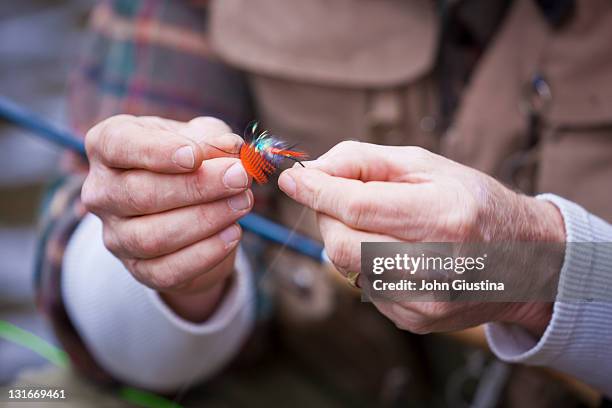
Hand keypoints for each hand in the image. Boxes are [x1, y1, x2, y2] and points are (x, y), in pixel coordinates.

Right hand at [82, 115, 252, 320]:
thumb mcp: (203, 137)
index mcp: (107, 145)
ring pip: (151, 236)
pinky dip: (204, 253)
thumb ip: (215, 138)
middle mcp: (101, 191)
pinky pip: (167, 270)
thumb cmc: (191, 159)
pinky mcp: (137, 269)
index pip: (117, 145)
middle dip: (196, 187)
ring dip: (204, 220)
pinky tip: (232, 233)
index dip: (156, 152)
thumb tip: (231, 149)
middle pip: (140, 193)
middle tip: (239, 177)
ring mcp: (115, 235)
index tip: (195, 156)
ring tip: (242, 203)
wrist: (189, 206)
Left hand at [278, 141, 564, 335]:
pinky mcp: (416, 320)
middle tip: (338, 199)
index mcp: (447, 216)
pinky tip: (392, 251)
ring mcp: (426, 300)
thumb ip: (365, 161)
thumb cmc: (471, 202)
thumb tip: (311, 172)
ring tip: (375, 223)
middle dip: (327, 217)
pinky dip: (363, 263)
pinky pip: (363, 287)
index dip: (317, 192)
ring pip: (347, 268)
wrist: (523, 260)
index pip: (360, 206)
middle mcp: (439, 265)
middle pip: (344, 244)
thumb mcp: (426, 165)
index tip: (291, 179)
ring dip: (344, 238)